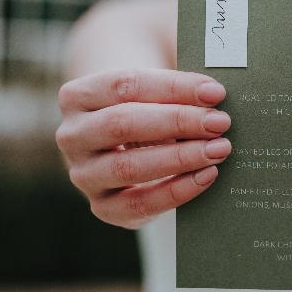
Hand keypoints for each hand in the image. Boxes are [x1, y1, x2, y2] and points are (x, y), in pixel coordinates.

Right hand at [56, 69, 230, 228]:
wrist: (124, 145)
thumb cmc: (146, 108)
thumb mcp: (152, 92)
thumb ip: (176, 87)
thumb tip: (215, 93)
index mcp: (77, 95)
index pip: (125, 84)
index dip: (173, 87)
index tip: (214, 92)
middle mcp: (72, 135)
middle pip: (123, 123)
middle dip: (178, 121)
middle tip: (219, 122)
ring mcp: (83, 175)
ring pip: (129, 167)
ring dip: (181, 157)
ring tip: (218, 149)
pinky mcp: (102, 207)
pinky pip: (140, 203)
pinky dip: (177, 190)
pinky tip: (207, 175)